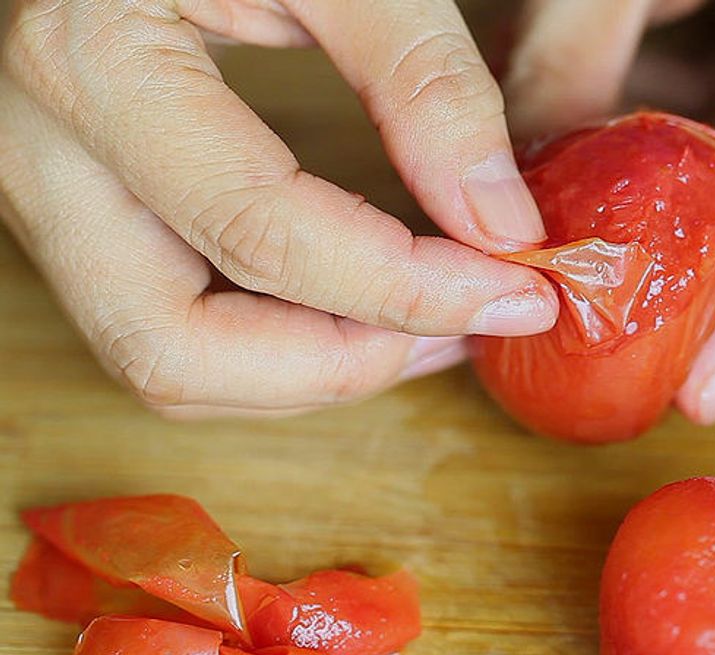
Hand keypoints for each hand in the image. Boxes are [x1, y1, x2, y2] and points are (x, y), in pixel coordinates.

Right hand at [0, 0, 556, 418]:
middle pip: (178, 350)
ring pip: (165, 360)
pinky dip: (273, 348)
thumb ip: (422, 80)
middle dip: (338, 366)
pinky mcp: (86, 211)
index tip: (512, 291)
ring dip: (307, 373)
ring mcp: (51, 195)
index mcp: (91, 65)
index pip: (263, 237)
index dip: (404, 288)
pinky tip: (364, 310)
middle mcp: (43, 156)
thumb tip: (500, 224)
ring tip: (425, 328)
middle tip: (459, 330)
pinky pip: (171, 323)